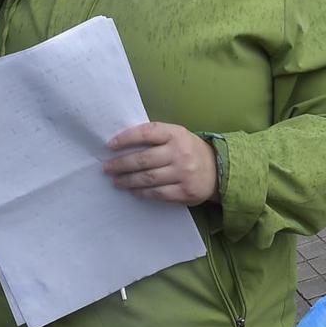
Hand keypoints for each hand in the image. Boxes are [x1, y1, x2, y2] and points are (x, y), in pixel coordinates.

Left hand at [104, 123, 218, 206]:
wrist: (218, 169)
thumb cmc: (189, 150)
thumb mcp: (177, 135)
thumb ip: (155, 137)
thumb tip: (122, 144)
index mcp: (176, 134)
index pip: (146, 133)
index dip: (126, 138)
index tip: (110, 145)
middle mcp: (180, 153)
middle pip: (143, 159)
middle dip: (120, 164)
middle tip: (107, 168)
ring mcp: (183, 173)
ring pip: (148, 178)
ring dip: (127, 180)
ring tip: (116, 181)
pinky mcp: (185, 191)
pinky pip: (157, 193)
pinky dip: (142, 192)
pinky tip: (133, 190)